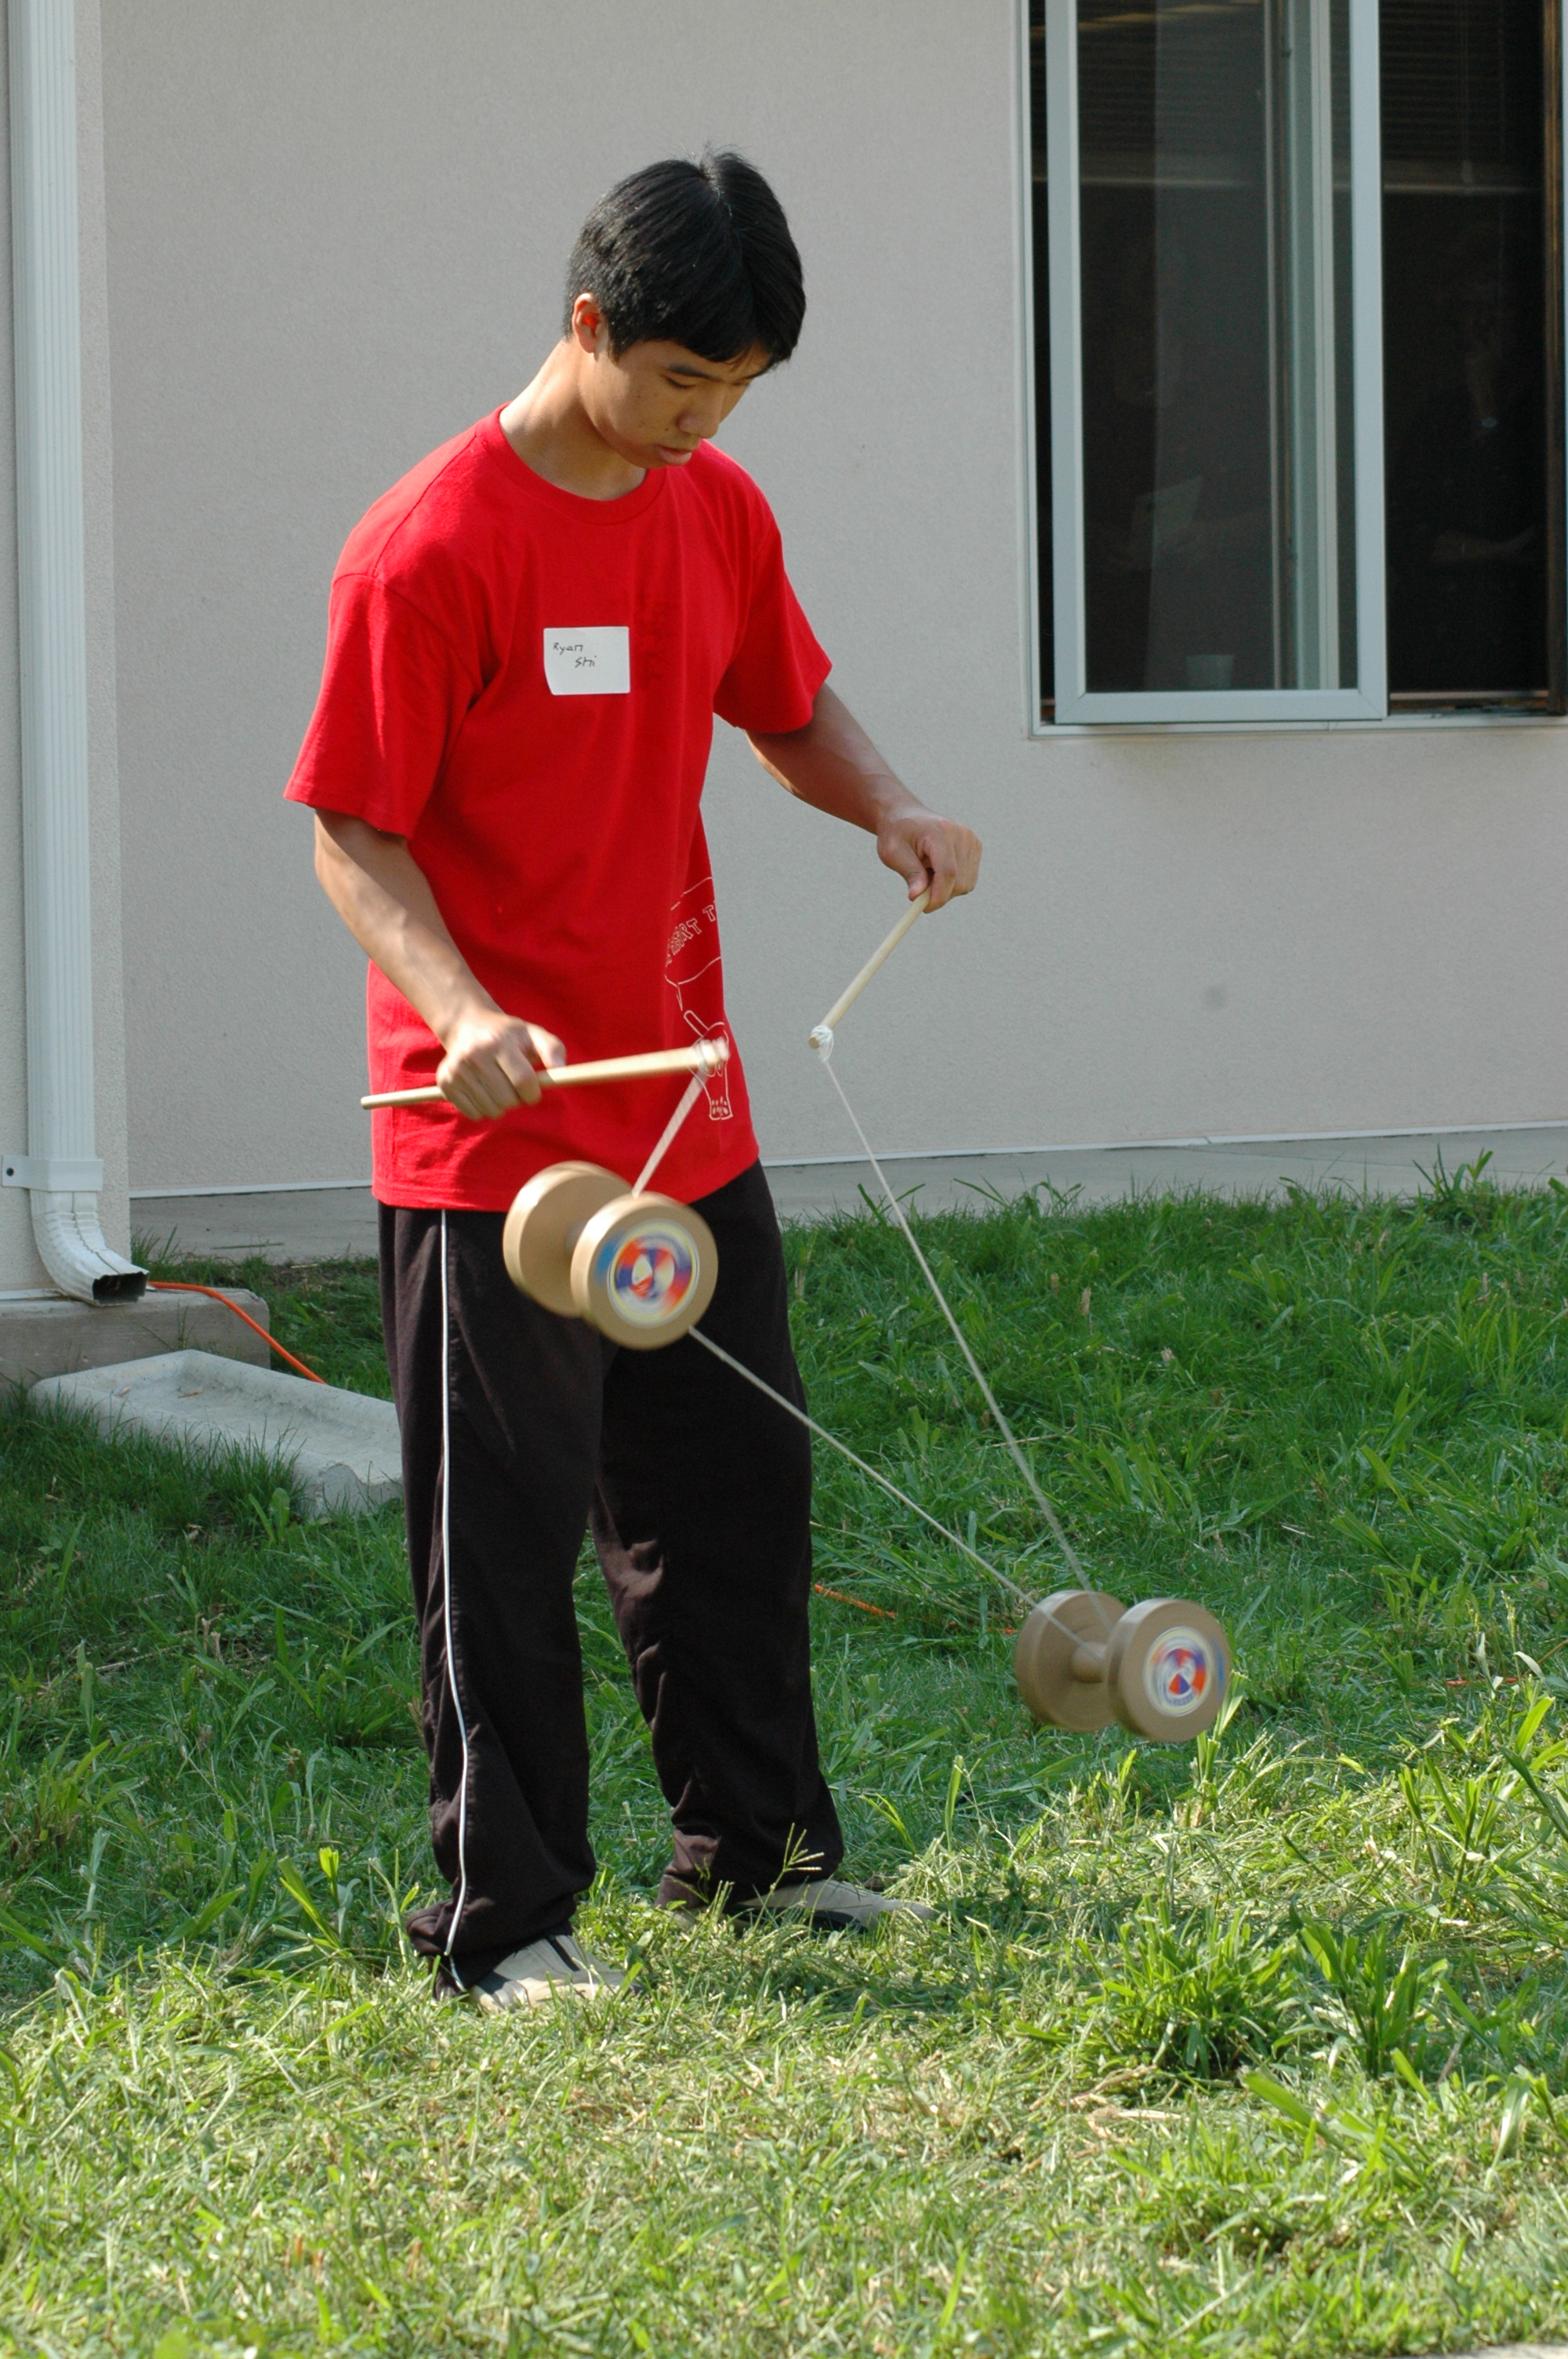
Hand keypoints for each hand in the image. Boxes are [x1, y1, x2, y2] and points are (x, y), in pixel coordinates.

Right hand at [436, 1004, 565, 1119]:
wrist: (468, 1026)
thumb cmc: (507, 1035)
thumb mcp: (533, 1034)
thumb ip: (553, 1049)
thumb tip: (561, 1070)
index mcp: (498, 1042)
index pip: (523, 1080)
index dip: (532, 1093)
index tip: (532, 1092)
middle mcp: (474, 1054)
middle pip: (507, 1100)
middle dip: (516, 1099)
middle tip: (512, 1086)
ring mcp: (457, 1070)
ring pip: (491, 1110)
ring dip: (500, 1106)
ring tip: (497, 1087)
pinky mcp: (445, 1083)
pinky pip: (473, 1114)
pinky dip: (483, 1109)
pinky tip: (482, 1091)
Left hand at [875, 805, 981, 910]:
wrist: (905, 815)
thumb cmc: (896, 833)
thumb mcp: (893, 852)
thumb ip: (909, 873)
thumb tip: (917, 896)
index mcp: (940, 832)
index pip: (948, 872)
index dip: (939, 895)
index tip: (924, 908)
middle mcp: (961, 834)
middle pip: (960, 881)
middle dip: (940, 894)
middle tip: (919, 893)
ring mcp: (971, 840)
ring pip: (966, 883)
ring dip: (946, 889)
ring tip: (926, 874)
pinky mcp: (975, 847)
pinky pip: (969, 879)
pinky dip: (953, 883)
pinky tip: (937, 871)